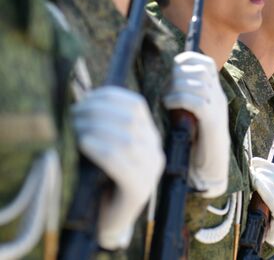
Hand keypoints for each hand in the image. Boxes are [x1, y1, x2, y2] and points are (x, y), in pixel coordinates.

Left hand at [73, 86, 164, 249]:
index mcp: (150, 136)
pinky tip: (84, 143)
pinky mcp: (139, 190)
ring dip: (97, 128)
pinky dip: (101, 150)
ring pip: (127, 140)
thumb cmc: (102, 179)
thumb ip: (105, 125)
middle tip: (74, 114)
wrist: (108, 220)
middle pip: (130, 119)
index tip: (85, 98)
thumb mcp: (108, 146)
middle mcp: (155, 150)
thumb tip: (82, 100)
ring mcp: (150, 171)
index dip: (110, 97)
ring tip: (75, 127)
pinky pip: (122, 164)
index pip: (136, 104)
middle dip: (99, 111)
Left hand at [163, 51, 229, 197]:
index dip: (187, 60)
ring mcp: (217, 108)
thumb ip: (179, 96)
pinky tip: (168, 105)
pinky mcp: (212, 122)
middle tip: (166, 89)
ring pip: (197, 83)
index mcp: (214, 92)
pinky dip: (178, 99)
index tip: (172, 69)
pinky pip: (196, 101)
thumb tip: (160, 82)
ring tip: (166, 98)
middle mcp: (218, 97)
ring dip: (177, 87)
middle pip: (200, 69)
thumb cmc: (192, 142)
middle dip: (179, 74)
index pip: (206, 63)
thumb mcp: (186, 112)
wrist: (209, 169)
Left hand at [250, 157, 273, 247]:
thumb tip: (250, 170)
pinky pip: (273, 200)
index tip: (254, 161)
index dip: (267, 165)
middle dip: (262, 171)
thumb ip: (263, 186)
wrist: (273, 238)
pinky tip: (256, 183)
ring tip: (251, 176)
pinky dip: (264, 189)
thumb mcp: (266, 198)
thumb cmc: (266, 217)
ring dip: (262, 178)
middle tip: (249, 170)